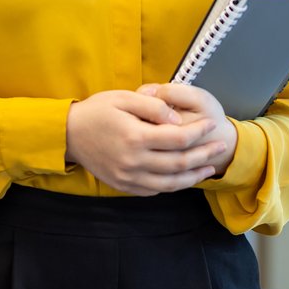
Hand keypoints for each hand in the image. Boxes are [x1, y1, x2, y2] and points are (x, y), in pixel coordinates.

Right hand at [64, 90, 225, 195]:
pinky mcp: (123, 185)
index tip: (211, 124)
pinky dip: (172, 186)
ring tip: (209, 168)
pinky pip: (154, 191)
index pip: (179, 138)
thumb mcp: (124, 98)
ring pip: (169, 183)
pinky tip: (183, 178)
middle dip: (204, 155)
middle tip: (220, 146)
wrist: (68, 134)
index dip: (199, 132)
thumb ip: (153, 107)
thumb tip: (177, 118)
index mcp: (136, 137)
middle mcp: (134, 161)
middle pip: (179, 163)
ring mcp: (128, 177)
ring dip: (193, 177)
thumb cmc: (97, 111)